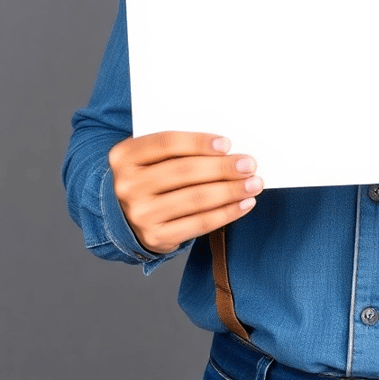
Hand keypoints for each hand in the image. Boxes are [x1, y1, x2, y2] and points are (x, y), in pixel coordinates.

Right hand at [108, 132, 263, 254]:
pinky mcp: (155, 237)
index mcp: (125, 156)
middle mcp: (127, 186)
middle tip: (249, 164)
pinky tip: (245, 203)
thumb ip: (179, 149)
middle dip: (222, 168)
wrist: (124, 213)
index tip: (227, 144)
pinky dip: (227, 213)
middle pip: (184, 172)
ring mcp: (140, 214)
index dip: (198, 142)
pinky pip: (198, 224)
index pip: (166, 143)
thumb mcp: (151, 156)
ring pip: (195, 199)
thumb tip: (227, 149)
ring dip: (230, 191)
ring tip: (254, 183)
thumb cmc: (150, 175)